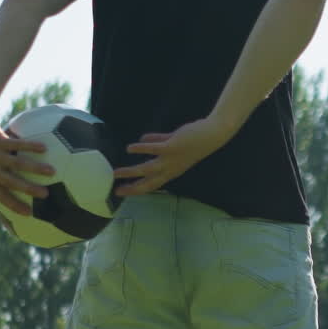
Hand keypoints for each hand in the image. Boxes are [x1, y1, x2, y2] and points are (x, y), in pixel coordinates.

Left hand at [0, 112, 54, 214]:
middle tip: (45, 194)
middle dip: (29, 189)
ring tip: (52, 171)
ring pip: (17, 163)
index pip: (2, 197)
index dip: (15, 206)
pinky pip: (17, 144)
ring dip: (35, 168)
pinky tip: (44, 148)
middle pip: (12, 182)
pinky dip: (31, 146)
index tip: (30, 213)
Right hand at [113, 116, 229, 195]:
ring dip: (131, 172)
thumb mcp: (173, 144)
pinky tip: (129, 148)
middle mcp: (170, 169)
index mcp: (171, 171)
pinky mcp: (172, 146)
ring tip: (116, 172)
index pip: (152, 185)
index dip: (137, 189)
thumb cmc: (193, 139)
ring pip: (147, 169)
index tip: (122, 192)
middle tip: (116, 190)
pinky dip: (141, 149)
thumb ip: (157, 142)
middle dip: (131, 187)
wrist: (212, 135)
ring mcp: (171, 159)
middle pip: (148, 183)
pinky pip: (153, 149)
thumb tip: (141, 140)